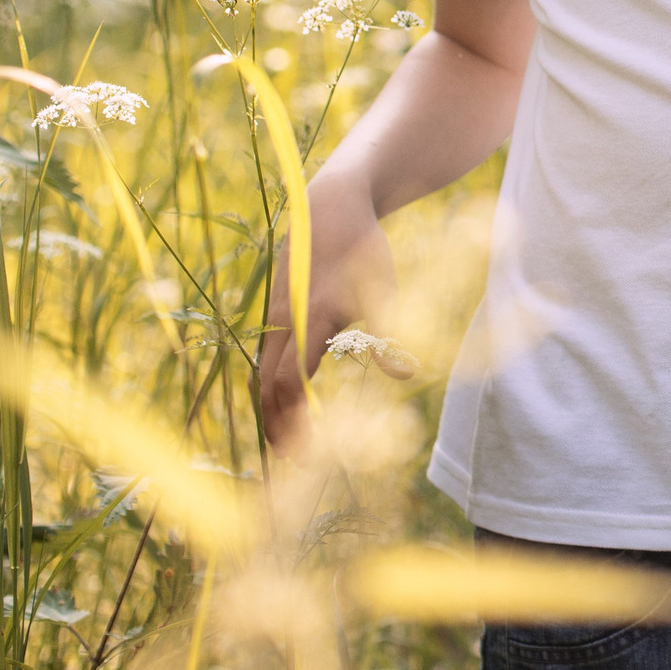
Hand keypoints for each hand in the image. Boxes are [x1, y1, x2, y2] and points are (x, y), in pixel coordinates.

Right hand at [255, 168, 393, 451]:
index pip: (289, 385)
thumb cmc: (362, 251)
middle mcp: (283, 322)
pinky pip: (267, 357)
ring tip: (284, 441)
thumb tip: (407, 374)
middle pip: (268, 387)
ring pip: (263, 373)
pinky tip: (285, 402)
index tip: (303, 453)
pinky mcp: (276, 311)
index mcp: (309, 321)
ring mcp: (275, 316)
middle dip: (277, 426)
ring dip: (272, 409)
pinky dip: (271, 385)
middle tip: (290, 461)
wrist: (331, 209)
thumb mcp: (384, 291)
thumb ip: (389, 336)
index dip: (293, 421)